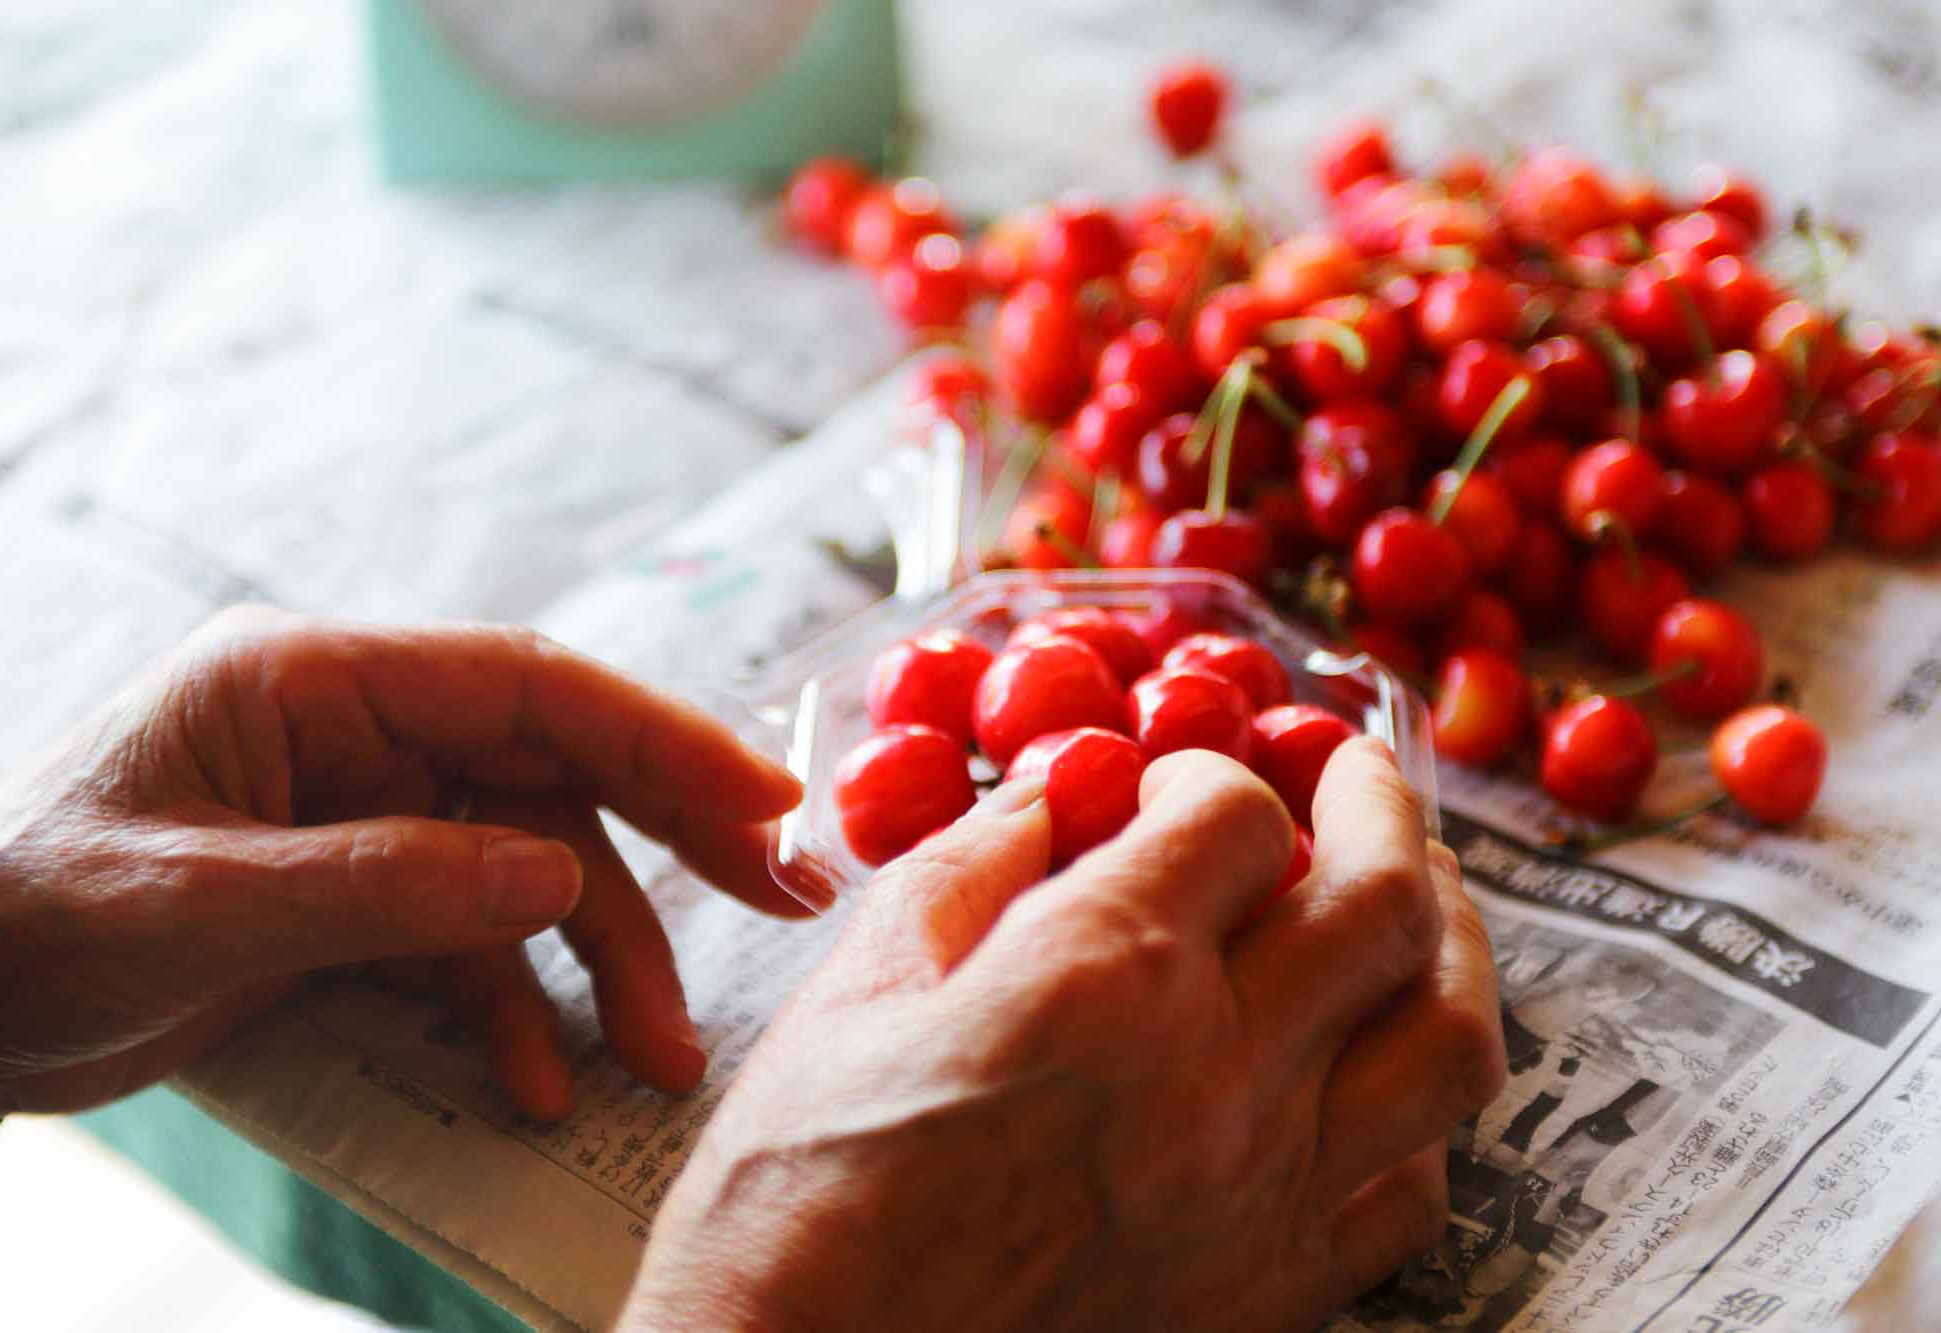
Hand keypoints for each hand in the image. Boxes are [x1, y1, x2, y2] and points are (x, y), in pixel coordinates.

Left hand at [0, 607, 803, 1125]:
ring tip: (649, 1059)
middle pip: (555, 768)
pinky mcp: (358, 896)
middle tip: (784, 898)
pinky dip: (510, 1011)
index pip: (524, 685)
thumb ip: (376, 887)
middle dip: (671, 841)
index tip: (766, 798)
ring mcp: (365, 816)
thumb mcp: (194, 904)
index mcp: (314, 681)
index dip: (657, 733)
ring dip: (595, 965)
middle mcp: (358, 733)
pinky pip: (471, 943)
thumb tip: (552, 884)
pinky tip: (530, 1083)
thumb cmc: (25, 919)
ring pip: (530, 872)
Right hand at [620, 740, 1504, 1331]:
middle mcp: (1214, 1076)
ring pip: (1448, 1042)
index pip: (1236, 816)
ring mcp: (1262, 1196)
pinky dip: (1415, 1110)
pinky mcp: (1273, 1298)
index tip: (1177, 784)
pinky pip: (1412, 1190)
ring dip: (1451, 944)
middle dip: (1382, 806)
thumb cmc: (800, 1193)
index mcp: (1101, 975)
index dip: (1211, 774)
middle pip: (1384, 900)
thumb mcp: (854, 988)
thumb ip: (970, 869)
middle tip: (1354, 773)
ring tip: (1418, 900)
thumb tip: (1052, 803)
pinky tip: (1373, 1074)